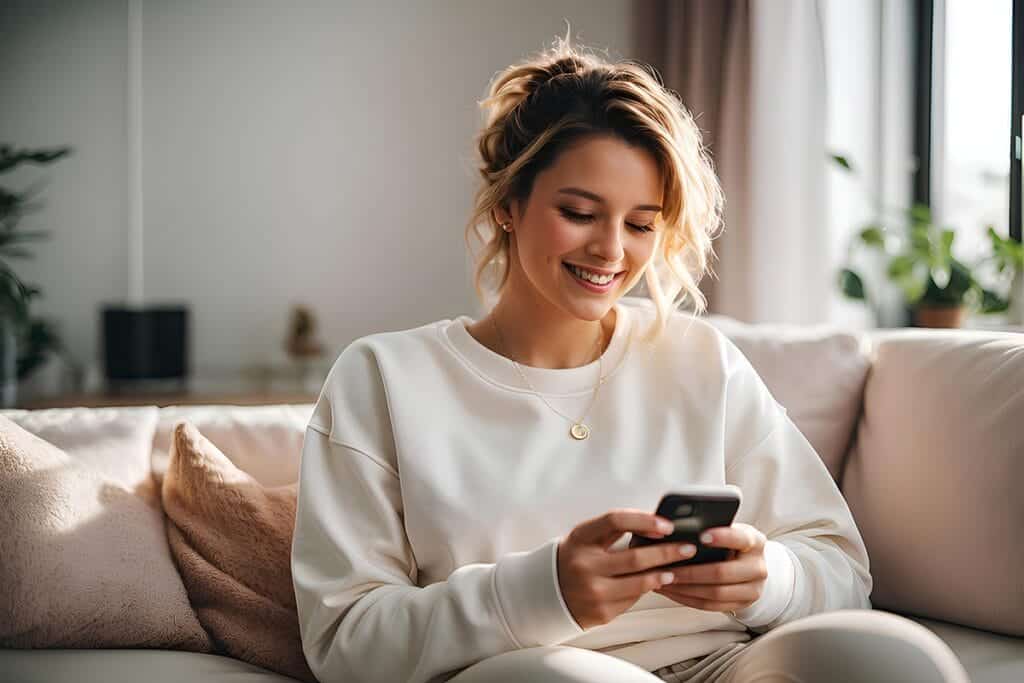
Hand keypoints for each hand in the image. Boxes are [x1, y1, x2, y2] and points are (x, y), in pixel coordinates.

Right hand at [557, 509, 699, 629]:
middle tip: (688, 549)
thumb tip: (657, 525)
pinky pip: (633, 599)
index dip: (644, 520)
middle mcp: (585, 564)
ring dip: (663, 575)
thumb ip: (616, 529)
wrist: (548, 592)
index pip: (615, 521)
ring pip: (640, 582)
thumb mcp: (586, 537)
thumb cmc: (575, 557)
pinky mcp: (602, 612)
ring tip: (677, 570)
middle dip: (668, 552)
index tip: (667, 525)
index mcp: (581, 538)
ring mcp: (593, 590)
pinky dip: (647, 590)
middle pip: (635, 557)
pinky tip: (657, 583)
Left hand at [654, 522, 767, 614]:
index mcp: (755, 542)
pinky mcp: (741, 605)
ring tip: (665, 579)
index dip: (722, 537)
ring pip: (715, 593)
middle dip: (691, 572)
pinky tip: (672, 591)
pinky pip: (711, 606)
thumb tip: (677, 528)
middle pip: (723, 572)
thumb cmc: (732, 543)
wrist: (750, 566)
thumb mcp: (729, 530)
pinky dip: (688, 599)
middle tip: (668, 567)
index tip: (701, 535)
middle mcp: (758, 567)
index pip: (740, 538)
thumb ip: (712, 528)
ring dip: (686, 588)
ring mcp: (752, 589)